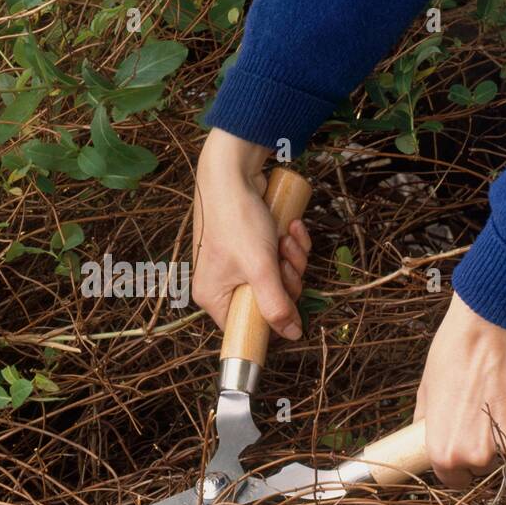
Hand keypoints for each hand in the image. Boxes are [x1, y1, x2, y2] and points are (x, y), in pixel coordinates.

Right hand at [191, 128, 311, 338]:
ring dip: (292, 257)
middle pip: (269, 302)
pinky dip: (289, 243)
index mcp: (213, 296)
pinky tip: (289, 226)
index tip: (289, 303)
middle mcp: (222, 283)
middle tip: (284, 260)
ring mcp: (237, 264)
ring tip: (285, 236)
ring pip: (278, 277)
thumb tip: (291, 334)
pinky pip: (278, 257)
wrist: (233, 171)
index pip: (247, 327)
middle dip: (287, 278)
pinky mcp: (251, 246)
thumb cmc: (237, 219)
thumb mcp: (260, 268)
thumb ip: (276, 305)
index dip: (273, 319)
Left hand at [414, 293, 505, 487]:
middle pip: (484, 466)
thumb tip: (423, 434)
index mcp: (446, 451)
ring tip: (501, 393)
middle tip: (483, 411)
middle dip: (484, 446)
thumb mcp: (427, 388)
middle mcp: (479, 455)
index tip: (463, 452)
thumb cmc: (457, 351)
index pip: (454, 480)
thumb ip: (427, 421)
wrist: (496, 324)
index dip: (458, 467)